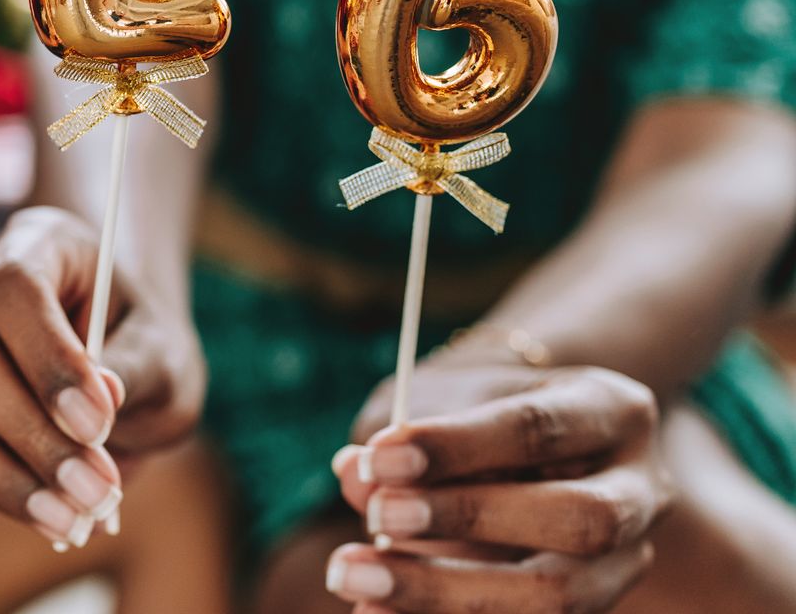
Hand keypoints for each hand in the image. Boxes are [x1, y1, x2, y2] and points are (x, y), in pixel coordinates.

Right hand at [0, 206, 204, 547]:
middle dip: (27, 430)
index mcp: (36, 245)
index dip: (46, 354)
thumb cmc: (145, 349)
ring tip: (71, 517)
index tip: (99, 421)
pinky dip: (1, 494)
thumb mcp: (166, 353)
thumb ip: (137, 367)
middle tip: (98, 489)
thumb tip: (102, 398)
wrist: (123, 370)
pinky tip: (58, 515)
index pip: (10, 284)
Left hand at [328, 362, 668, 612]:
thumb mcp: (441, 401)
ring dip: (444, 592)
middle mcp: (639, 489)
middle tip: (377, 516)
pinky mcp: (592, 605)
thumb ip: (405, 437)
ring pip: (560, 597)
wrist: (517, 444)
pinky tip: (373, 612)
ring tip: (353, 578)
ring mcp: (625, 560)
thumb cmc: (473, 411)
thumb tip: (357, 476)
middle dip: (470, 519)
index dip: (457, 447)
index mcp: (611, 410)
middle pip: (579, 520)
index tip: (378, 456)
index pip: (539, 428)